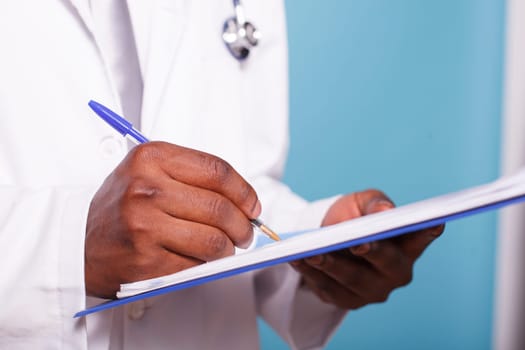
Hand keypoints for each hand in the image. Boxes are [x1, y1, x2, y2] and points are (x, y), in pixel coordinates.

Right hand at [85, 142, 260, 297]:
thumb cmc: (121, 206)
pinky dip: (208, 264)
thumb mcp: (148, 172)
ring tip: (229, 247)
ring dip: (230, 248)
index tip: (253, 206)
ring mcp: (145, 225)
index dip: (244, 191)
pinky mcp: (146, 260)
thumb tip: (244, 199)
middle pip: (220, 207)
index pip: (217, 171)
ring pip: (214, 239)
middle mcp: (146, 188)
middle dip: (244, 225)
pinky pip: (196, 264)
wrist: (79, 242)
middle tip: (246, 232)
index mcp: (151, 158)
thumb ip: (192, 176)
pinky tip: (203, 259)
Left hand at [291, 189, 443, 309]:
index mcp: (407, 247)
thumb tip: (385, 211)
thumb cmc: (354, 217)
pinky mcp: (347, 301)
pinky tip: (298, 260)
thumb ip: (375, 203)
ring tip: (314, 252)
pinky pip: (328, 289)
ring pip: (353, 279)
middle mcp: (395, 273)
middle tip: (359, 243)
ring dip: (333, 265)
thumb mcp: (362, 203)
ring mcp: (372, 291)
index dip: (427, 232)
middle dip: (373, 253)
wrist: (328, 237)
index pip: (420, 238)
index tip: (433, 223)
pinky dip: (312, 274)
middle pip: (386, 265)